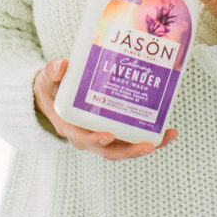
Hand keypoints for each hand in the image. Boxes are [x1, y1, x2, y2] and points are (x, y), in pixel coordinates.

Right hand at [33, 57, 177, 159]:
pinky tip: (169, 132)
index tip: (108, 135)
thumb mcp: (48, 79)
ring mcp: (103, 137)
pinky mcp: (115, 132)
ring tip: (166, 138)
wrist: (56, 96)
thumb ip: (53, 72)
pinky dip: (150, 137)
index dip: (95, 139)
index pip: (82, 138)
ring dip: (145, 147)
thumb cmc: (53, 88)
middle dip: (130, 150)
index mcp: (70, 127)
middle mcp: (88, 137)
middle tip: (149, 146)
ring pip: (124, 148)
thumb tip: (61, 65)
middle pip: (110, 151)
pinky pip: (132, 139)